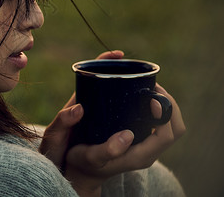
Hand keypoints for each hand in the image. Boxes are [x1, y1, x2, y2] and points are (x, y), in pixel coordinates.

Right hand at [39, 51, 185, 196]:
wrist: (82, 171)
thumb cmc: (83, 162)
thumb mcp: (88, 156)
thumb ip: (107, 150)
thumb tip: (128, 135)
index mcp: (139, 157)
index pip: (167, 135)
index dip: (164, 114)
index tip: (151, 94)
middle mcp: (148, 154)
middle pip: (175, 130)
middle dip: (170, 105)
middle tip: (152, 87)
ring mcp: (147, 148)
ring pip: (171, 126)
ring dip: (166, 106)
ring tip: (150, 88)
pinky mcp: (143, 141)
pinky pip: (162, 124)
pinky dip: (159, 109)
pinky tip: (144, 97)